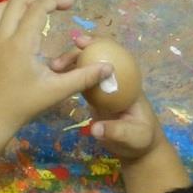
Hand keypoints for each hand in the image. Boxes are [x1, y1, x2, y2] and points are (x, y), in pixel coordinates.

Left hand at [0, 0, 111, 136]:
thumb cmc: (23, 105)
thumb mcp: (56, 91)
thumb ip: (84, 77)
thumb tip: (108, 68)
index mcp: (20, 43)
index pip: (37, 8)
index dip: (55, 0)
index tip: (70, 4)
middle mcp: (2, 37)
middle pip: (17, 1)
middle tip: (56, 2)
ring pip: (0, 8)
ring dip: (19, 2)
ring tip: (36, 8)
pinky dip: (7, 14)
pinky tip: (19, 25)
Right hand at [49, 34, 159, 160]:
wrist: (139, 149)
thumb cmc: (141, 140)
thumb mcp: (133, 137)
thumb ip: (116, 131)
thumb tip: (95, 128)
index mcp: (128, 82)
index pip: (114, 56)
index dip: (99, 46)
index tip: (80, 44)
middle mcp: (116, 80)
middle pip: (97, 59)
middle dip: (77, 55)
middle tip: (56, 64)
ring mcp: (105, 88)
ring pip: (87, 69)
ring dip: (69, 65)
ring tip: (51, 69)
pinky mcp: (96, 98)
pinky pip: (83, 82)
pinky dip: (70, 77)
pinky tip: (54, 78)